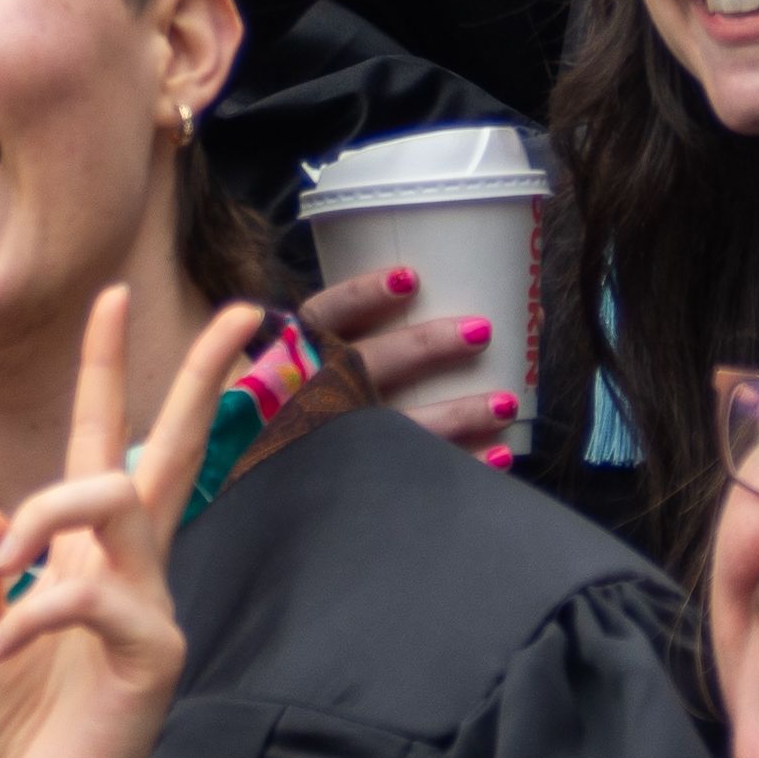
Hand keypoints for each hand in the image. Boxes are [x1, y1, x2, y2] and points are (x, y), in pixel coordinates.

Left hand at [0, 285, 251, 757]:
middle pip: (175, 449)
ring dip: (56, 502)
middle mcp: (129, 562)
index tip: (113, 297)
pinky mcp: (153, 650)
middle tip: (239, 311)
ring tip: (12, 546)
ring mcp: (149, 602)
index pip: (102, 438)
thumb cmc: (16, 716)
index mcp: (86, 548)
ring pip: (122, 500)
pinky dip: (34, 609)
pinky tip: (5, 645)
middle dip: (201, 377)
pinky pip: (90, 596)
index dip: (104, 369)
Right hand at [298, 263, 524, 464]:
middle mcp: (310, 393)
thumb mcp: (290, 355)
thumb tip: (418, 285)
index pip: (325, 316)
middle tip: (481, 331)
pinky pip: (413, 476)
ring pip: (398, 426)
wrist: (252, 476)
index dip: (365, 295)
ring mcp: (333, 441)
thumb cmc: (281, 398)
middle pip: (368, 364)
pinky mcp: (360, 478)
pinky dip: (460, 463)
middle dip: (425, 348)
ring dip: (459, 413)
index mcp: (293, 353)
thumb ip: (333, 328)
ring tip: (506, 403)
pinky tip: (499, 456)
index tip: (411, 279)